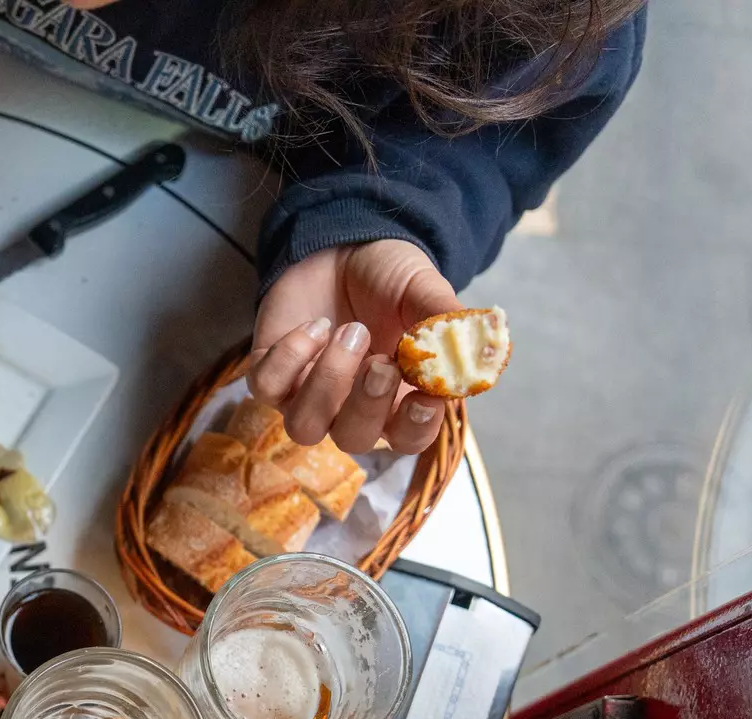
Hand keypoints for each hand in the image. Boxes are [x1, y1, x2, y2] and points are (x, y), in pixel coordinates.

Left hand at [249, 239, 460, 455]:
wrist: (341, 244)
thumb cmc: (388, 278)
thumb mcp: (424, 291)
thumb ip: (447, 321)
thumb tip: (484, 345)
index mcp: (396, 399)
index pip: (408, 439)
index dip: (415, 428)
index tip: (426, 398)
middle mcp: (349, 407)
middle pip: (353, 440)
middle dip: (367, 406)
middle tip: (381, 363)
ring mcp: (306, 394)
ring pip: (304, 427)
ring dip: (327, 383)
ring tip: (349, 332)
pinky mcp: (271, 373)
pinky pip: (268, 389)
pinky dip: (289, 359)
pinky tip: (315, 326)